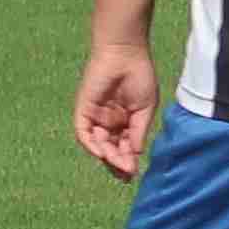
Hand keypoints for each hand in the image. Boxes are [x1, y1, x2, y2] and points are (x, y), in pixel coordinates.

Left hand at [72, 40, 159, 180]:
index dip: (128, 161)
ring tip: (117, 162)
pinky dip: (91, 145)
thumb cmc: (140, 77)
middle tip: (126, 172)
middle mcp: (109, 123)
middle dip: (117, 163)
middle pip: (110, 150)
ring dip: (106, 156)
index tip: (134, 173)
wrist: (125, 54)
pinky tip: (101, 152)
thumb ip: (139, 132)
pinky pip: (83, 134)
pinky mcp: (83, 111)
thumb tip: (134, 155)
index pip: (124, 148)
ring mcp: (95, 118)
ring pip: (97, 145)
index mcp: (126, 122)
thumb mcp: (146, 109)